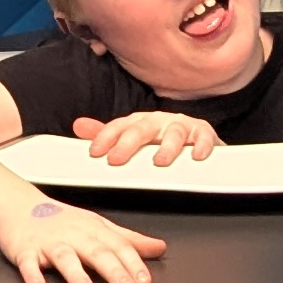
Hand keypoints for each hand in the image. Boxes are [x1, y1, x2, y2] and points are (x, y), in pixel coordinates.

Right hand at [0, 196, 169, 282]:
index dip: (133, 263)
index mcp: (93, 230)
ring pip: (64, 258)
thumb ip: (129, 240)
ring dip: (76, 274)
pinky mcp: (24, 251)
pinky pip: (27, 263)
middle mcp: (73, 235)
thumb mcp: (98, 226)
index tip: (145, 281)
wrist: (18, 207)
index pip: (118, 246)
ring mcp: (48, 243)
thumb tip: (159, 248)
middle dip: (112, 271)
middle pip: (96, 252)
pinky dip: (31, 274)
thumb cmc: (61, 221)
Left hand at [74, 110, 222, 171]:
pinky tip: (195, 156)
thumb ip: (108, 134)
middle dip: (128, 143)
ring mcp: (182, 125)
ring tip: (159, 162)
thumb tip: (78, 126)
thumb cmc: (160, 140)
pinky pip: (204, 137)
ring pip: (173, 132)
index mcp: (140, 122)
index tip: (95, 152)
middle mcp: (159, 120)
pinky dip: (201, 145)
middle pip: (142, 128)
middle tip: (116, 159)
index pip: (119, 126)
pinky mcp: (204, 133)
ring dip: (166, 147)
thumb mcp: (133, 138)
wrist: (197, 138)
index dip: (106, 137)